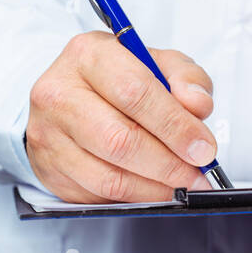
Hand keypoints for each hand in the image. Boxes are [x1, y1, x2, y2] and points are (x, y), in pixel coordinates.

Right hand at [25, 32, 217, 202]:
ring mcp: (48, 134)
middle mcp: (60, 93)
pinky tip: (157, 190)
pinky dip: (136, 197)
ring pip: (109, 175)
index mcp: (89, 55)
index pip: (135, 92)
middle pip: (120, 139)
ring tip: (184, 185)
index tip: (203, 146)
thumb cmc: (119, 77)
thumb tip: (197, 105)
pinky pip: (98, 194)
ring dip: (156, 188)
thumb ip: (186, 77)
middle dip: (169, 163)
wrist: (71, 95)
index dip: (174, 125)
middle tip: (198, 173)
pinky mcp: (49, 168)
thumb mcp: (158, 62)